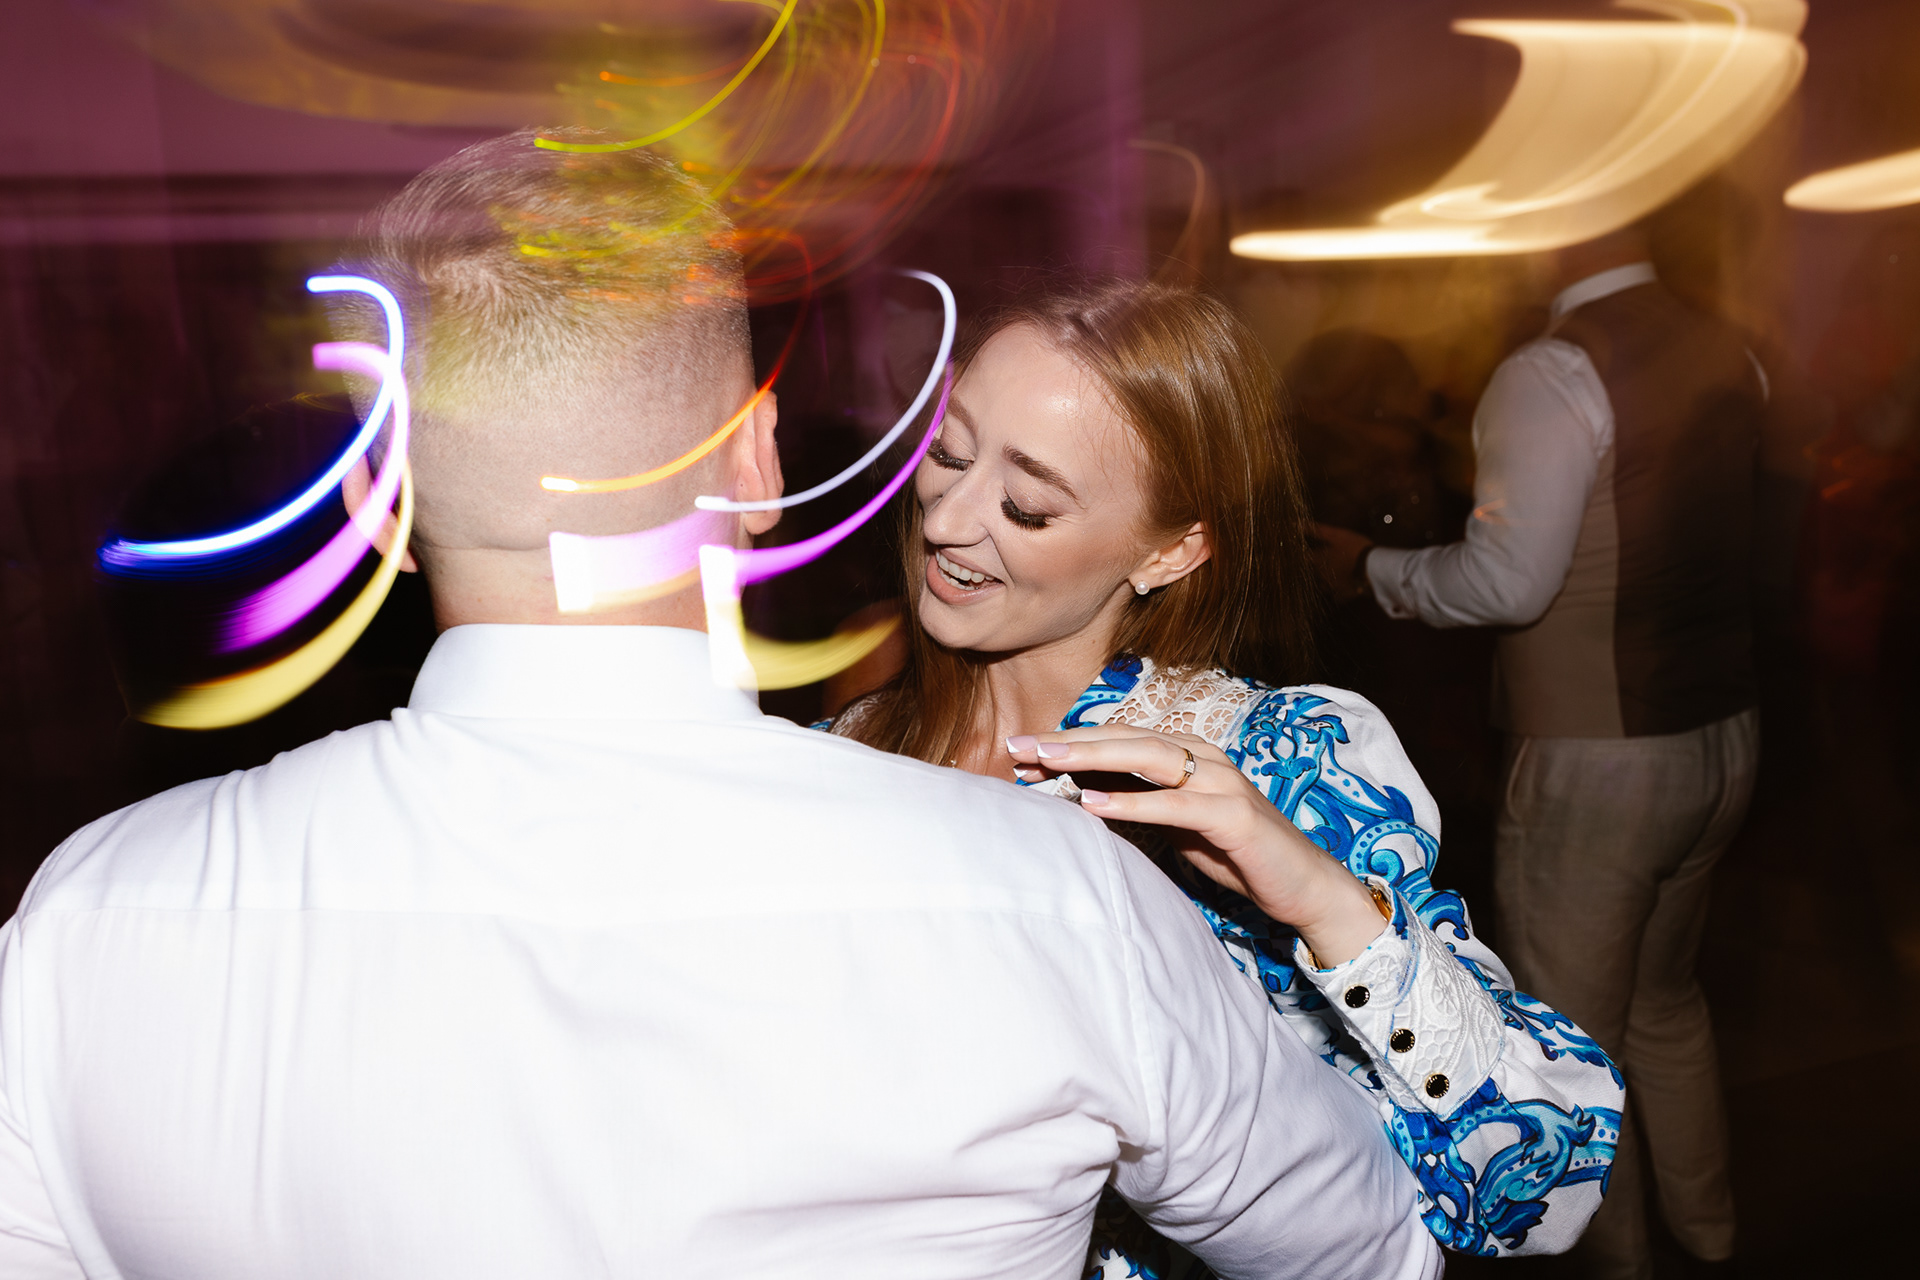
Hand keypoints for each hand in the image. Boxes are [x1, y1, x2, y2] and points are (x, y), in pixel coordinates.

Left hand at [1004, 725, 1388, 966]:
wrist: (1303, 887)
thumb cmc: (1236, 855)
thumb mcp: (1178, 826)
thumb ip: (1139, 805)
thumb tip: (1080, 797)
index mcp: (1189, 755)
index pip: (1119, 739)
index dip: (1070, 742)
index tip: (1021, 751)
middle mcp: (1204, 758)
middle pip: (1125, 738)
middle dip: (1068, 741)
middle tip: (1019, 747)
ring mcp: (1221, 782)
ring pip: (1146, 758)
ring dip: (1091, 757)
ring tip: (1046, 761)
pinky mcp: (1233, 815)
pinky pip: (1174, 804)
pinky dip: (1131, 802)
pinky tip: (1092, 801)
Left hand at [1308, 522, 1372, 603]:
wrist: (1373, 567)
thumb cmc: (1354, 548)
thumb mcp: (1337, 535)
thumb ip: (1318, 530)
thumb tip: (1299, 524)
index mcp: (1318, 560)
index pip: (1305, 558)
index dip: (1306, 555)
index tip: (1308, 552)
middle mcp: (1321, 575)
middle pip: (1313, 572)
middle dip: (1317, 568)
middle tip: (1325, 562)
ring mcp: (1332, 586)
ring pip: (1323, 586)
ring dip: (1325, 581)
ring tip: (1332, 576)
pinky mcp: (1344, 595)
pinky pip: (1336, 597)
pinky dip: (1337, 594)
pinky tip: (1341, 590)